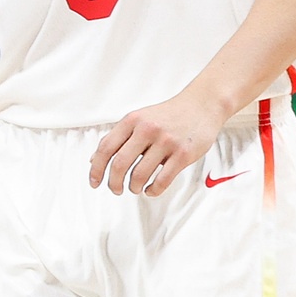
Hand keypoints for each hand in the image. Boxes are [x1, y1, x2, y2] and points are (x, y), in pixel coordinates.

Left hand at [89, 88, 227, 196]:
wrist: (201, 106)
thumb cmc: (168, 115)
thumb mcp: (140, 119)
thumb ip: (119, 137)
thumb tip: (94, 160)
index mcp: (132, 120)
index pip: (106, 148)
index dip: (96, 169)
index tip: (95, 182)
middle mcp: (147, 129)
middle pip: (120, 164)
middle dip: (114, 183)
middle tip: (116, 190)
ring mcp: (166, 142)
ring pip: (140, 175)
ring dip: (134, 187)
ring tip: (136, 188)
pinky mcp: (183, 154)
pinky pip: (162, 180)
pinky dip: (153, 190)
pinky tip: (151, 189)